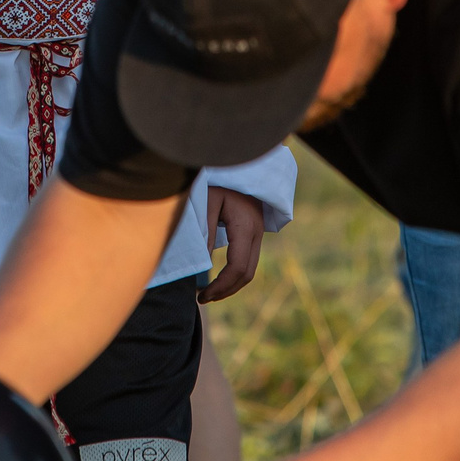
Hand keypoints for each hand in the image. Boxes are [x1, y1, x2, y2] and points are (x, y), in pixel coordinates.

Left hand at [202, 186, 265, 301]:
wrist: (237, 162)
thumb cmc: (218, 178)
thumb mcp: (205, 202)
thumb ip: (204, 233)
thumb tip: (202, 267)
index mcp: (245, 226)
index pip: (237, 267)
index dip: (220, 286)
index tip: (201, 295)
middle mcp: (257, 232)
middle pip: (246, 273)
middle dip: (225, 291)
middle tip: (202, 298)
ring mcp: (258, 232)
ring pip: (250, 269)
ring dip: (231, 285)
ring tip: (208, 293)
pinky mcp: (254, 232)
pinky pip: (248, 260)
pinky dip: (235, 274)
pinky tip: (218, 278)